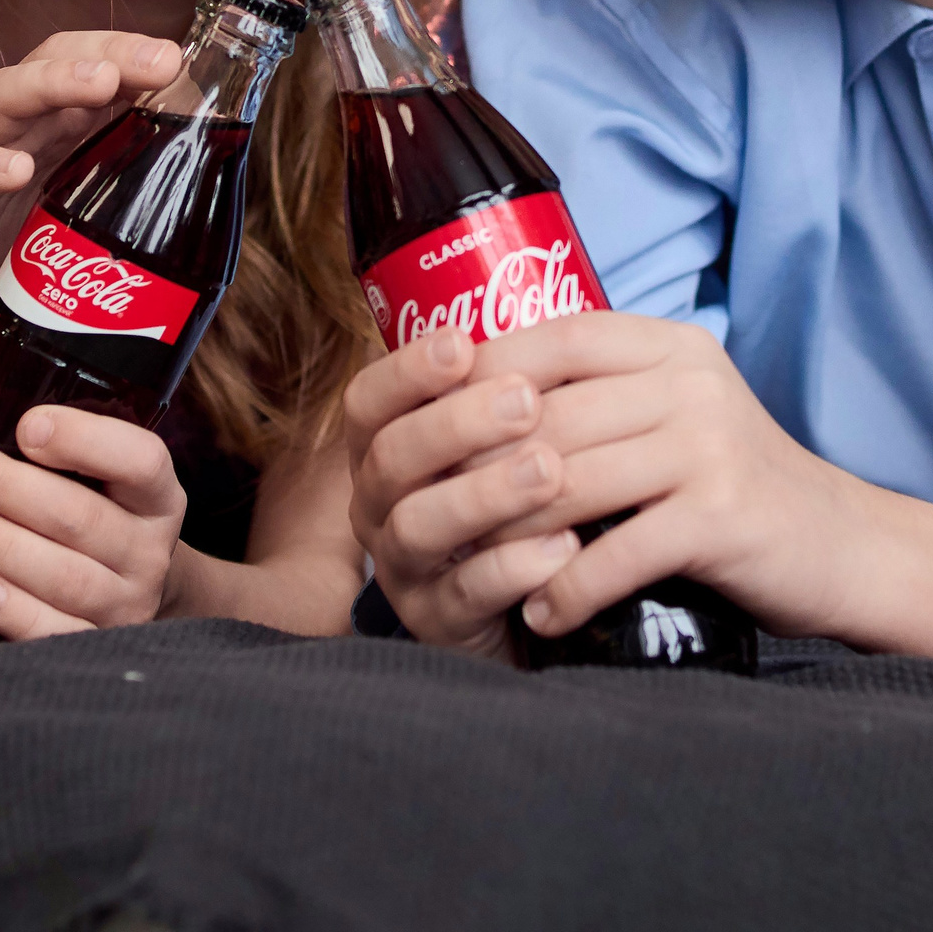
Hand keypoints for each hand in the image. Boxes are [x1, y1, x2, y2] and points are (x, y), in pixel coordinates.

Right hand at [0, 31, 180, 352]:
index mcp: (56, 123)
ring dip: (53, 84)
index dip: (133, 52)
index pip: (91, 63)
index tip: (183, 57)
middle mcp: (15, 127)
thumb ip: (127, 174)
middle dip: (108, 54)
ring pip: (3, 99)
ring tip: (99, 83)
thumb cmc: (19, 247)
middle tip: (160, 61)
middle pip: (52, 64)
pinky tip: (14, 169)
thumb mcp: (83, 206)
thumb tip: (208, 158)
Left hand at [0, 404, 187, 639]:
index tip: (27, 427)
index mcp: (155, 495)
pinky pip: (56, 634)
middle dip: (9, 488)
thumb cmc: (85, 514)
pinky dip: (17, 613)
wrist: (122, 593)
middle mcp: (148, 550)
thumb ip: (18, 441)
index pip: (142, 460)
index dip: (86, 440)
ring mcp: (125, 603)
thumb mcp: (79, 475)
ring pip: (66, 577)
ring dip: (2, 546)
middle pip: (84, 518)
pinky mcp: (93, 645)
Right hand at [343, 329, 582, 663]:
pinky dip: (512, 569)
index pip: (369, 401)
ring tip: (550, 470)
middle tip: (527, 400)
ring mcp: (403, 568)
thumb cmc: (509, 501)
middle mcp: (377, 505)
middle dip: (458, 423)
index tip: (462, 344)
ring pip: (421, 526)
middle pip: (393, 457)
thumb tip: (548, 307)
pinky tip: (563, 548)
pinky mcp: (438, 624)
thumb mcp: (494, 440)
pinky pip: (465, 596)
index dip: (407, 370)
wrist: (524, 605)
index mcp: (383, 448)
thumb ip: (504, 388)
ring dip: (486, 493)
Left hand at [444, 313, 863, 644]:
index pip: (557, 338)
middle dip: (479, 467)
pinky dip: (567, 591)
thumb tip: (475, 400)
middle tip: (429, 511)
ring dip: (508, 534)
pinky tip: (541, 615)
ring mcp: (709, 447)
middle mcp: (691, 384)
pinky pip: (616, 553)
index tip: (429, 418)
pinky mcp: (721, 517)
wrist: (839, 545)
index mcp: (671, 346)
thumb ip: (600, 395)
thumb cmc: (732, 483)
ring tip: (469, 568)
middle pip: (549, 415)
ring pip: (569, 482)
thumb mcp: (675, 412)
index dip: (485, 372)